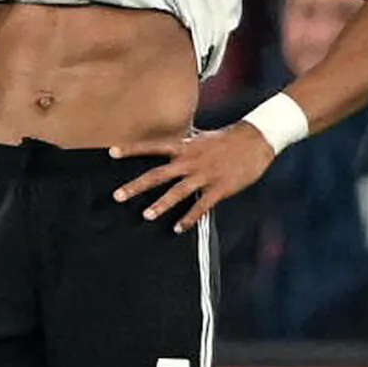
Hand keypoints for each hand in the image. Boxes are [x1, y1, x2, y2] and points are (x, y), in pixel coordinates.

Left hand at [112, 125, 278, 232]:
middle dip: (136, 186)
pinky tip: (178, 228)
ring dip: (160, 204)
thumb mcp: (201, 137)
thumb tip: (169, 149)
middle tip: (117, 196)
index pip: (153, 146)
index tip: (111, 152)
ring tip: (146, 215)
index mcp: (185, 146)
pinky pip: (201, 206)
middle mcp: (190, 160)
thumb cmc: (228, 139)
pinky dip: (189, 218)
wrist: (256, 140)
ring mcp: (204, 174)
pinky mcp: (218, 188)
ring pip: (177, 192)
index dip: (132, 149)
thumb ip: (184, 145)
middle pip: (158, 174)